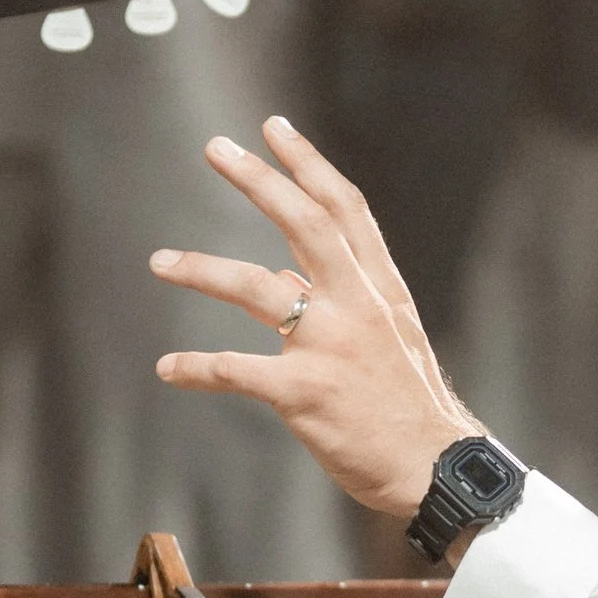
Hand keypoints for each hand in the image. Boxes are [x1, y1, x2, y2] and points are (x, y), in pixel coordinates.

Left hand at [152, 116, 483, 521]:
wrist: (436, 468)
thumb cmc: (409, 409)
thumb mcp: (389, 338)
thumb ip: (339, 303)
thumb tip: (286, 280)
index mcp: (380, 289)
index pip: (344, 209)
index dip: (308, 164)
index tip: (275, 129)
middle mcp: (357, 306)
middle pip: (303, 223)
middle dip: (258, 180)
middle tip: (216, 148)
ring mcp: (331, 346)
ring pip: (256, 288)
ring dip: (203, 268)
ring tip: (161, 260)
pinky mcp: (305, 392)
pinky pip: (236, 369)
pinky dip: (197, 365)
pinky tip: (169, 366)